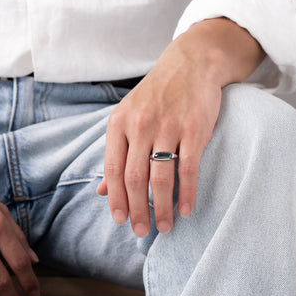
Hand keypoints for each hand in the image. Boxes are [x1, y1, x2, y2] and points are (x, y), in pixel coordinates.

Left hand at [97, 18, 264, 236]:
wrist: (189, 64)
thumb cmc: (155, 96)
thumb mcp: (127, 118)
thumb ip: (115, 154)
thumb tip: (101, 190)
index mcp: (118, 124)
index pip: (112, 170)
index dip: (115, 199)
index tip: (120, 221)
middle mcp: (140, 126)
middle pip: (134, 178)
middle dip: (137, 210)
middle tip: (141, 231)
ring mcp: (167, 126)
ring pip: (160, 177)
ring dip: (162, 207)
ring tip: (165, 227)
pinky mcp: (194, 128)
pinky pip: (188, 168)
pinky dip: (186, 193)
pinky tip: (185, 209)